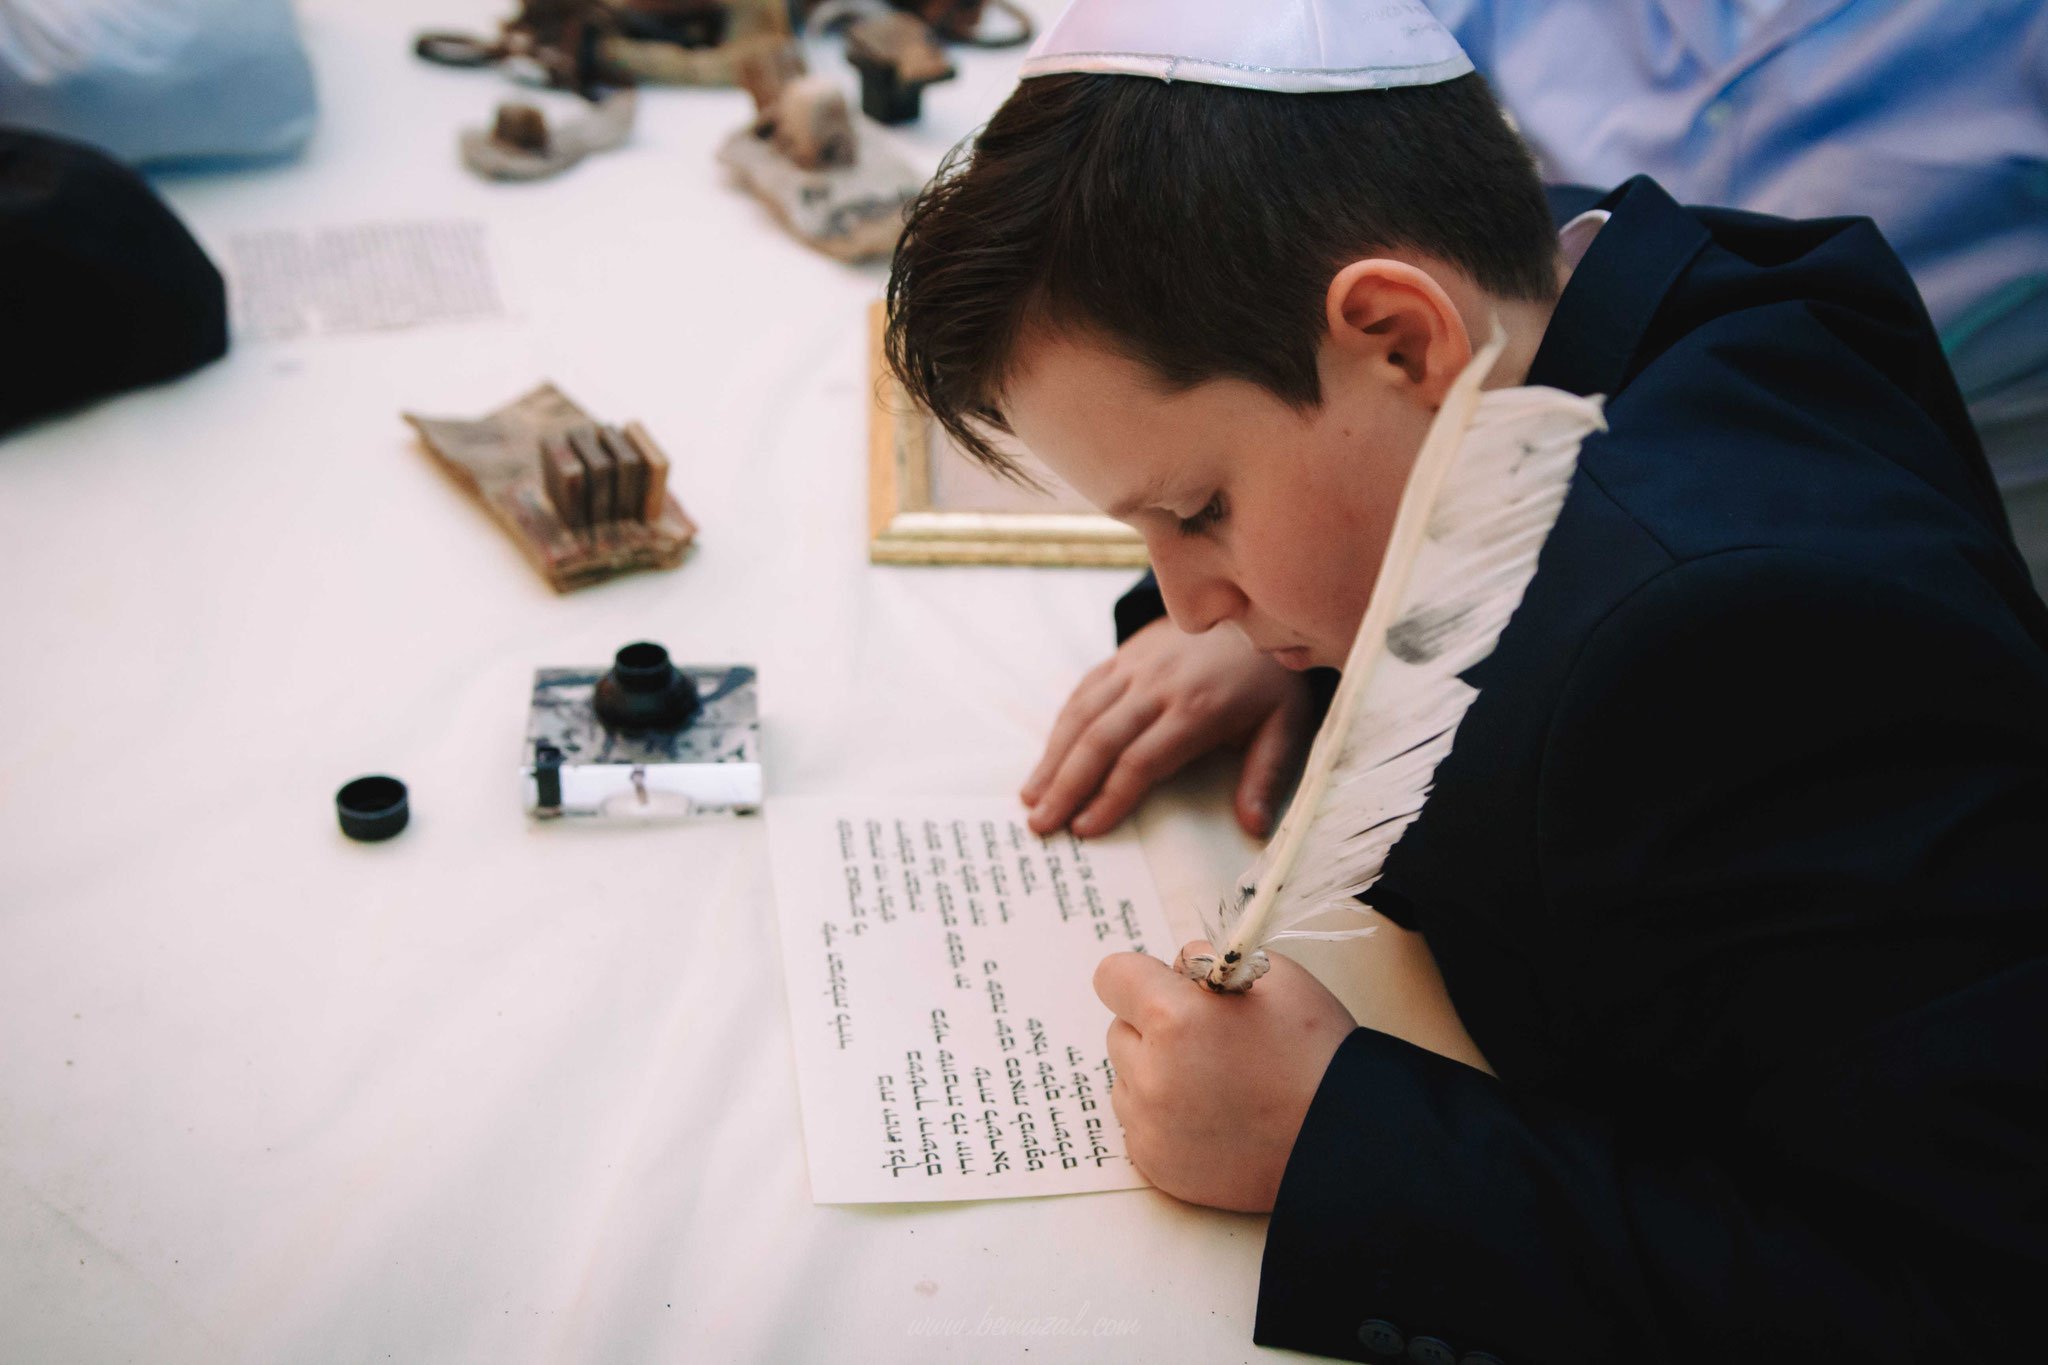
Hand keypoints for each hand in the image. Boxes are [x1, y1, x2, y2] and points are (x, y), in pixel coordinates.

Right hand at [1022, 619, 1316, 838]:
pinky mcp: (1123, 656)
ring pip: (1081, 715)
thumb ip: (1265, 775)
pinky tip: (1046, 758)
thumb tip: (1252, 828)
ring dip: (1051, 760)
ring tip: (1030, 799)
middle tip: (1040, 826)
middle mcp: (1158, 686)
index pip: (1142, 761)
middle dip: (1066, 787)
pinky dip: (1059, 728)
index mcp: (1198, 709)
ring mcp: (1135, 667)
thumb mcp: (1286, 724)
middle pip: (1100, 741)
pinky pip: (1082, 692)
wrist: (1254, 604)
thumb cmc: (1270, 677)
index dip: (1110, 797)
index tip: (1085, 829)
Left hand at [1096, 940, 1354, 1211]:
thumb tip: (1172, 970)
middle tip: (1209, 1041)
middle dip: (1153, 1028)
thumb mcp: (1272, 975)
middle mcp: (1151, 1074)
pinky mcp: (1156, 1163)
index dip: (1142, 977)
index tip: (1167, 988)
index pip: (1112, 976)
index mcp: (1174, 1018)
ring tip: (1217, 1083)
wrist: (1343, 1140)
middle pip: (1120, 1029)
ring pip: (1128, 1077)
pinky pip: (1139, 1122)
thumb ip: (1206, 961)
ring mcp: (1150, 1125)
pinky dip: (1165, 1117)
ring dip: (1156, 1073)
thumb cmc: (1314, 1052)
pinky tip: (1214, 1117)